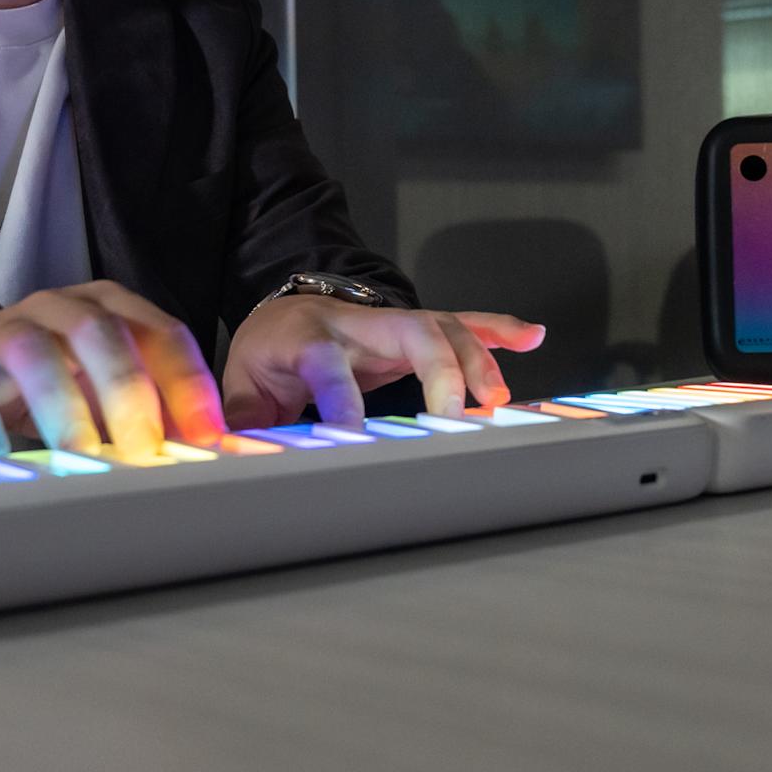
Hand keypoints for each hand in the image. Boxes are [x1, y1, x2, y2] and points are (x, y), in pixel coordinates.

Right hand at [0, 281, 224, 460]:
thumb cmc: (53, 381)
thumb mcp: (107, 387)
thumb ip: (154, 408)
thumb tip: (206, 450)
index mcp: (110, 308)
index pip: (161, 333)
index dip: (187, 383)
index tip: (206, 436)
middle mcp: (60, 308)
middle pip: (100, 333)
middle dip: (127, 391)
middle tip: (143, 449)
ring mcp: (5, 329)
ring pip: (35, 354)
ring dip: (62, 408)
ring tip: (79, 457)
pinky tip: (0, 458)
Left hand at [222, 296, 545, 426]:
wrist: (284, 311)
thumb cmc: (270, 354)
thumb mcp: (246, 386)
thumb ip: (248, 422)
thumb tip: (240, 460)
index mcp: (308, 338)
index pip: (329, 367)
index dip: (344, 402)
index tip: (358, 440)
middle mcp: (358, 323)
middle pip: (410, 330)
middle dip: (439, 371)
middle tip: (454, 418)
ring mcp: (392, 320)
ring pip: (445, 327)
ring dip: (478, 360)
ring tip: (498, 400)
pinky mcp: (417, 325)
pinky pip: (465, 322)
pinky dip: (500, 330)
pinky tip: (532, 336)